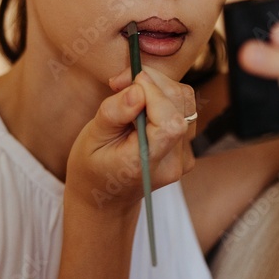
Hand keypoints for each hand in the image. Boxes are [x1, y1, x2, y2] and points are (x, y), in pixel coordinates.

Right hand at [65, 66, 197, 212]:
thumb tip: (138, 90)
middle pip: (180, 105)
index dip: (154, 94)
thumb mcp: (91, 138)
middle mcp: (172, 163)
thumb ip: (115, 114)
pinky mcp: (187, 148)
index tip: (128, 83)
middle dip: (153, 82)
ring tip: (129, 91)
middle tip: (119, 81)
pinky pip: (184, 110)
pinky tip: (141, 104)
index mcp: (145, 163)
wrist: (106, 197)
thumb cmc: (93, 166)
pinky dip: (164, 97)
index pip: (170, 123)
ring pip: (185, 102)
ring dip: (159, 86)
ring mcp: (183, 158)